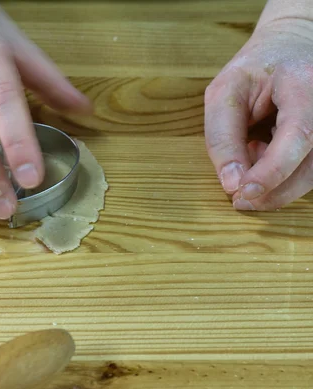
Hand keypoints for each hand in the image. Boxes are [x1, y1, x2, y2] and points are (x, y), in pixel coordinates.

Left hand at [204, 15, 312, 210]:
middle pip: (310, 165)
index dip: (272, 171)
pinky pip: (310, 172)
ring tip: (252, 159)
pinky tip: (266, 155)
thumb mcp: (225, 92)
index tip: (244, 192)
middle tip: (239, 198)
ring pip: (312, 175)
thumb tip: (231, 183)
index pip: (298, 135)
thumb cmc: (254, 71)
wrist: (291, 51)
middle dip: (271, 189)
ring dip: (276, 184)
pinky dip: (283, 176)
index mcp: (306, 84)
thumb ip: (223, 136)